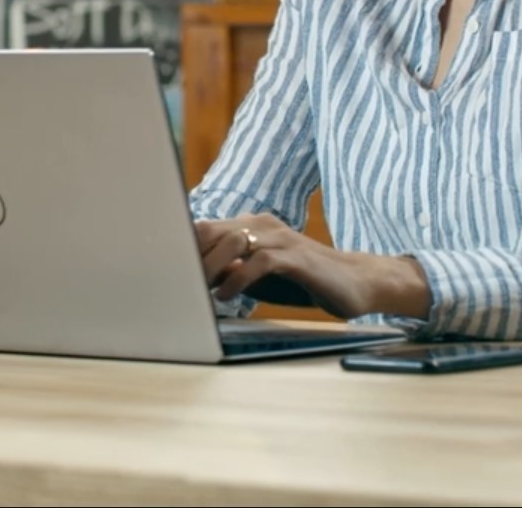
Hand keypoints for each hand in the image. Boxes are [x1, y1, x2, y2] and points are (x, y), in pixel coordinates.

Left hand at [195, 214, 431, 321]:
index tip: (166, 272)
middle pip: (211, 230)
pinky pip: (259, 261)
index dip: (182, 248)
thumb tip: (194, 280)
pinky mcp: (296, 257)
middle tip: (176, 284)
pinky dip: (237, 279)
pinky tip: (226, 296)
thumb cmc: (302, 281)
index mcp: (251, 226)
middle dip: (189, 257)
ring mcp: (281, 238)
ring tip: (197, 292)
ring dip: (209, 267)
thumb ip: (230, 272)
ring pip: (232, 241)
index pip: (205, 228)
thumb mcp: (259, 277)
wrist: (355, 282)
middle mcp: (263, 225)